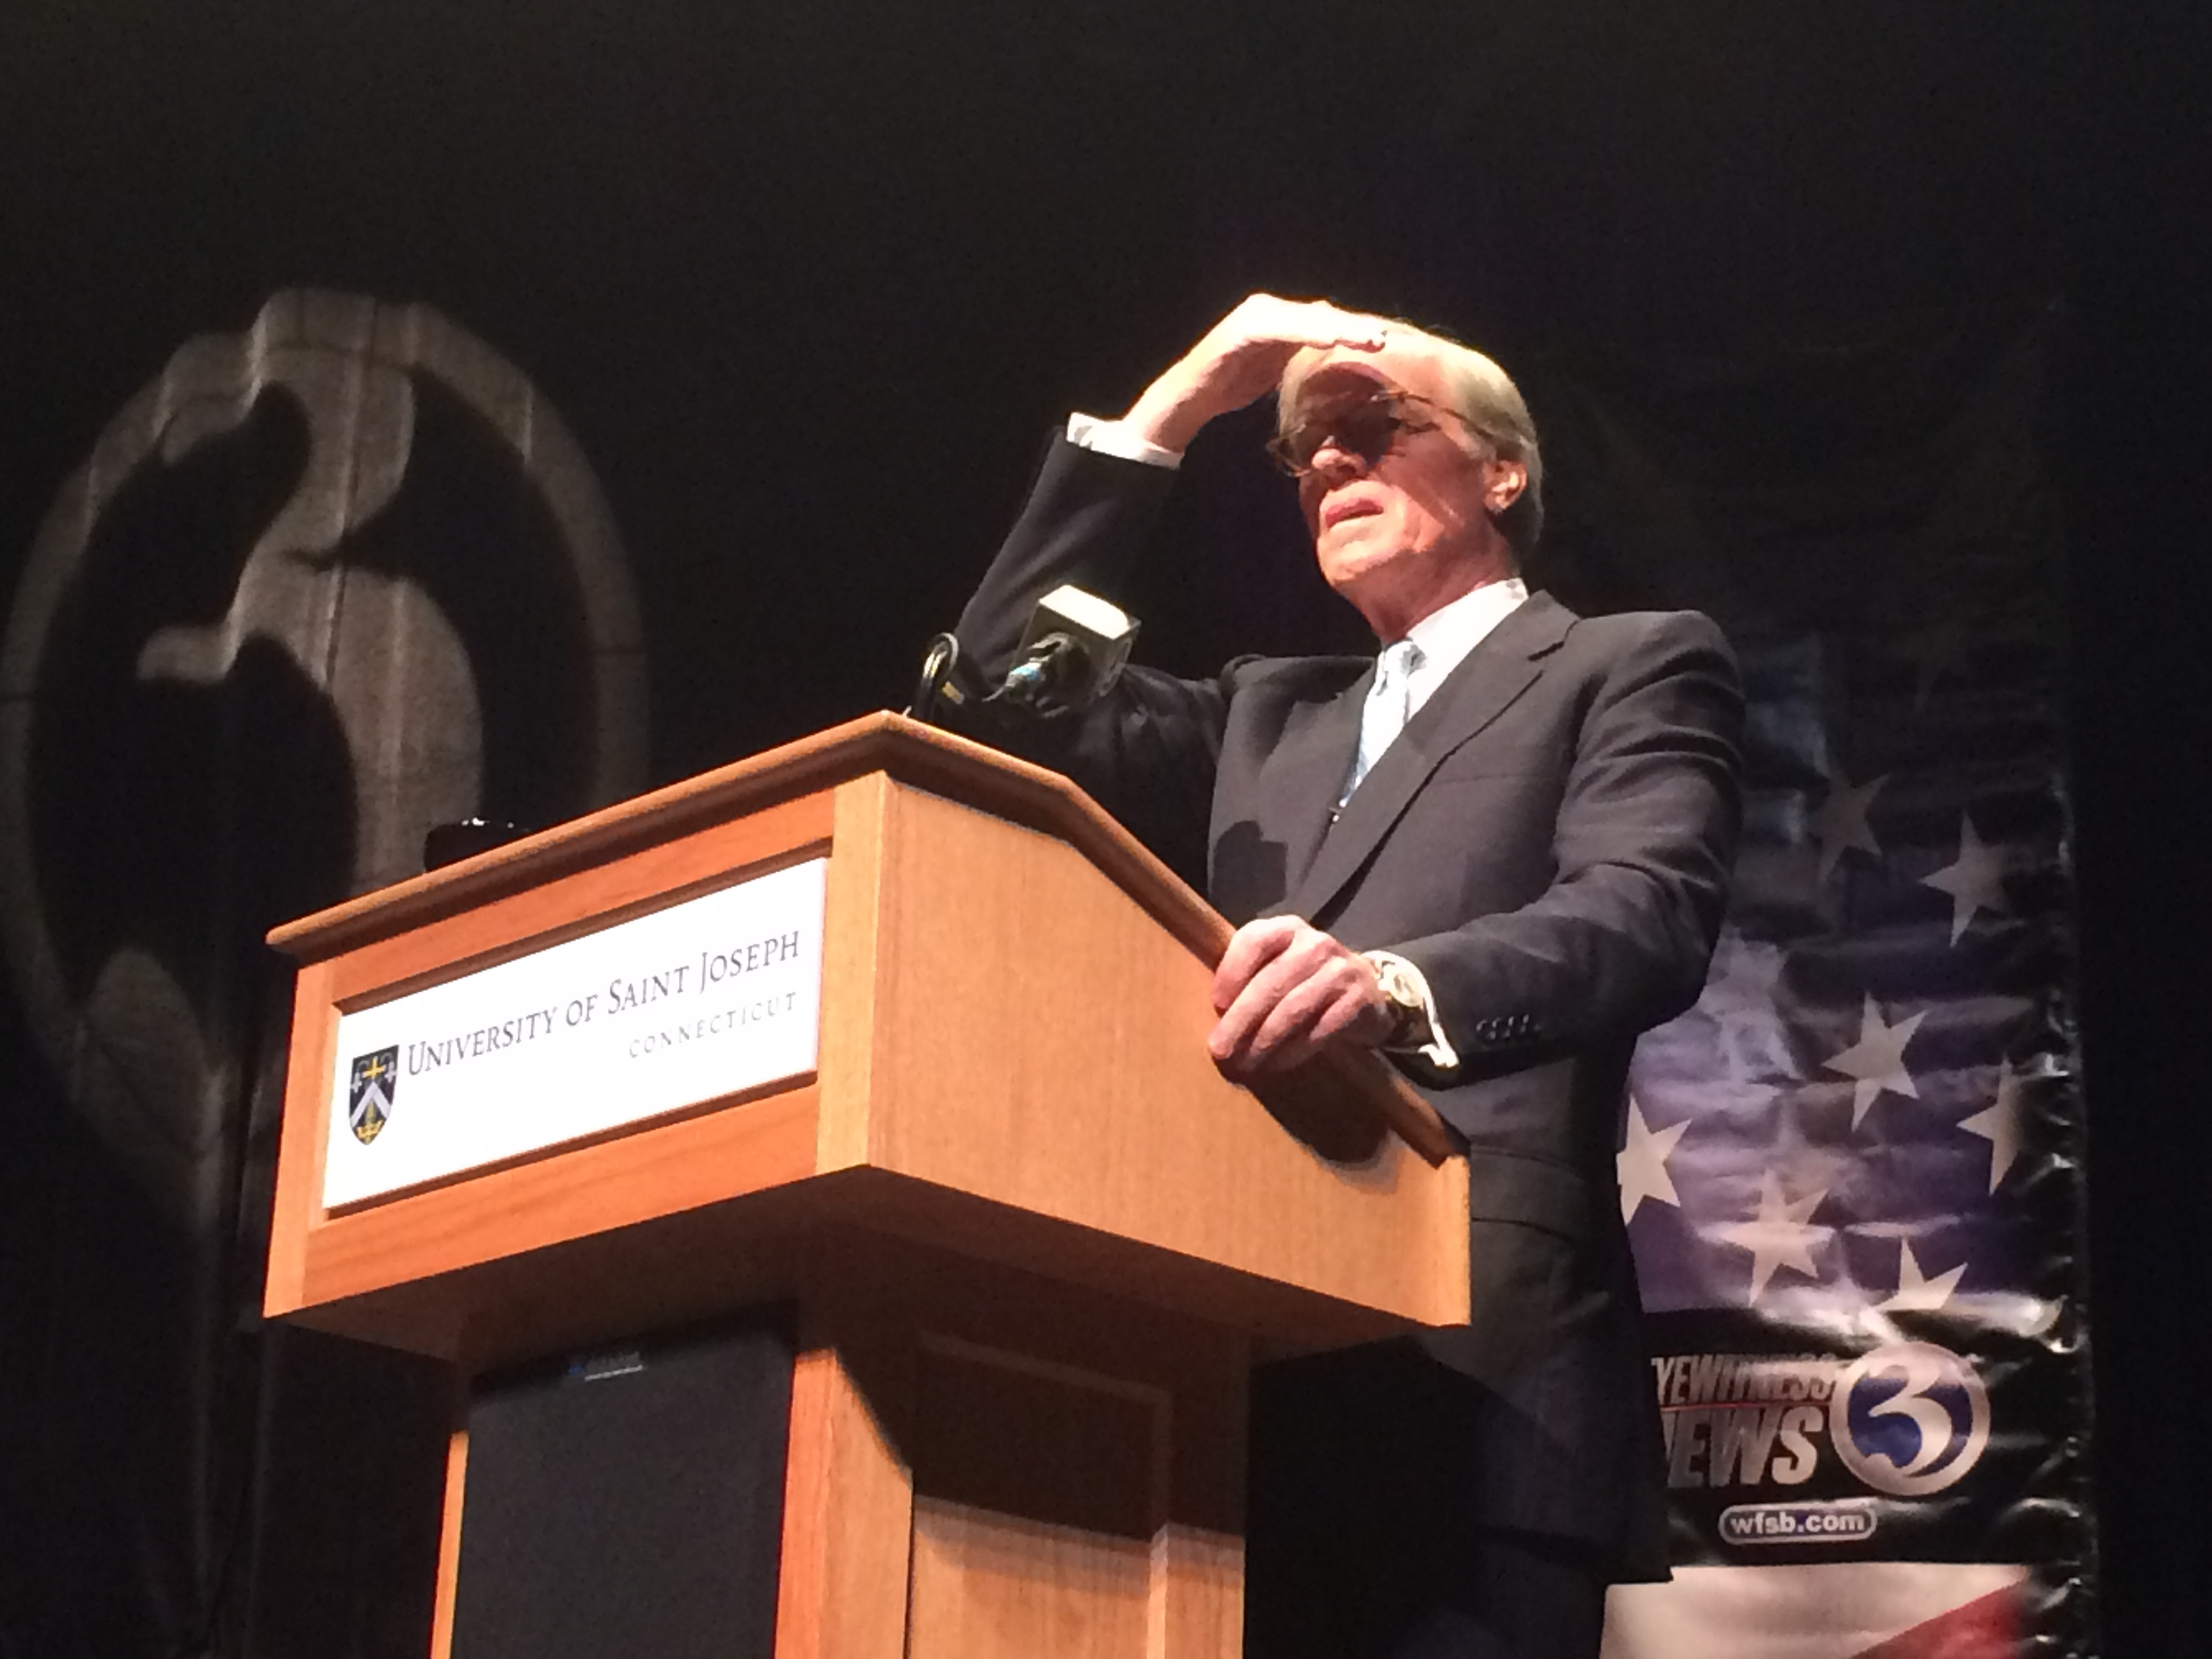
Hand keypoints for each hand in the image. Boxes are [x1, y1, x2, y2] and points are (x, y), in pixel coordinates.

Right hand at [1120, 294, 1389, 456]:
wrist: (1187, 399)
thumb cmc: (1230, 386)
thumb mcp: (1274, 371)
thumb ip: (1299, 357)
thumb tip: (1334, 355)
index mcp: (1279, 320)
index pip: (1323, 322)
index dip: (1353, 331)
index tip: (1384, 342)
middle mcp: (1267, 311)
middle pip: (1319, 316)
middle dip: (1352, 327)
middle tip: (1384, 338)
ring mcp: (1253, 318)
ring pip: (1304, 320)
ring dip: (1337, 328)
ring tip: (1366, 339)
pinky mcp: (1240, 332)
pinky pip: (1279, 331)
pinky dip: (1304, 333)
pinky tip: (1328, 340)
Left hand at [1207, 914, 1396, 1078]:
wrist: (1367, 988)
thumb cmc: (1305, 980)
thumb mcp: (1277, 965)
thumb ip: (1248, 978)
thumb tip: (1216, 1017)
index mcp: (1286, 929)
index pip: (1254, 941)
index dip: (1231, 973)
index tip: (1216, 1006)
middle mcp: (1315, 944)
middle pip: (1271, 982)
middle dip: (1241, 1020)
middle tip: (1221, 1050)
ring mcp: (1340, 969)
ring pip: (1294, 1008)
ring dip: (1265, 1040)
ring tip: (1247, 1063)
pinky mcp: (1359, 999)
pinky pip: (1321, 1029)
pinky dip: (1295, 1050)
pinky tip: (1278, 1063)